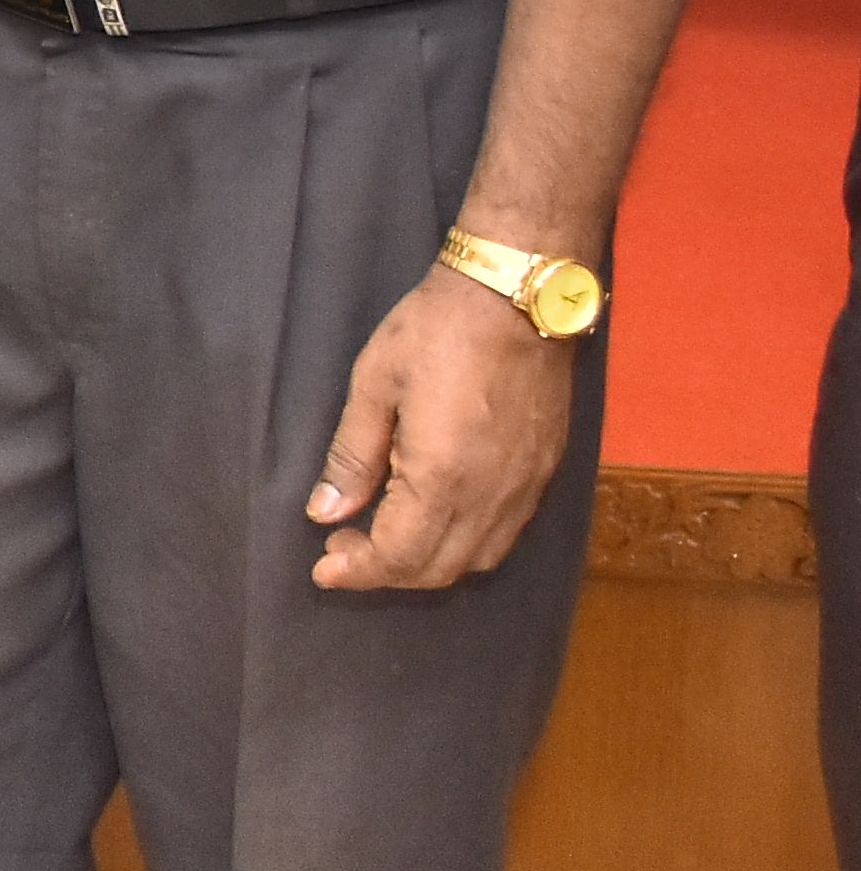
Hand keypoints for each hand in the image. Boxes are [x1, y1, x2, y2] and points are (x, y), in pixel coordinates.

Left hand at [305, 269, 577, 590]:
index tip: (323, 567)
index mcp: (443, 477)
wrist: (517, 298)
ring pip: (476, 560)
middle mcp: (492, 496)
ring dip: (427, 564)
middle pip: (439, 569)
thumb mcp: (374, 385)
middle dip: (386, 572)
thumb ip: (351, 457)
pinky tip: (434, 519)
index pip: (400, 556)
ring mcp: (526, 488)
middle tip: (343, 548)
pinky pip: (505, 534)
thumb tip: (326, 513)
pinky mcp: (545, 473)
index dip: (358, 571)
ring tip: (382, 536)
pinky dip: (464, 545)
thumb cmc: (436, 331)